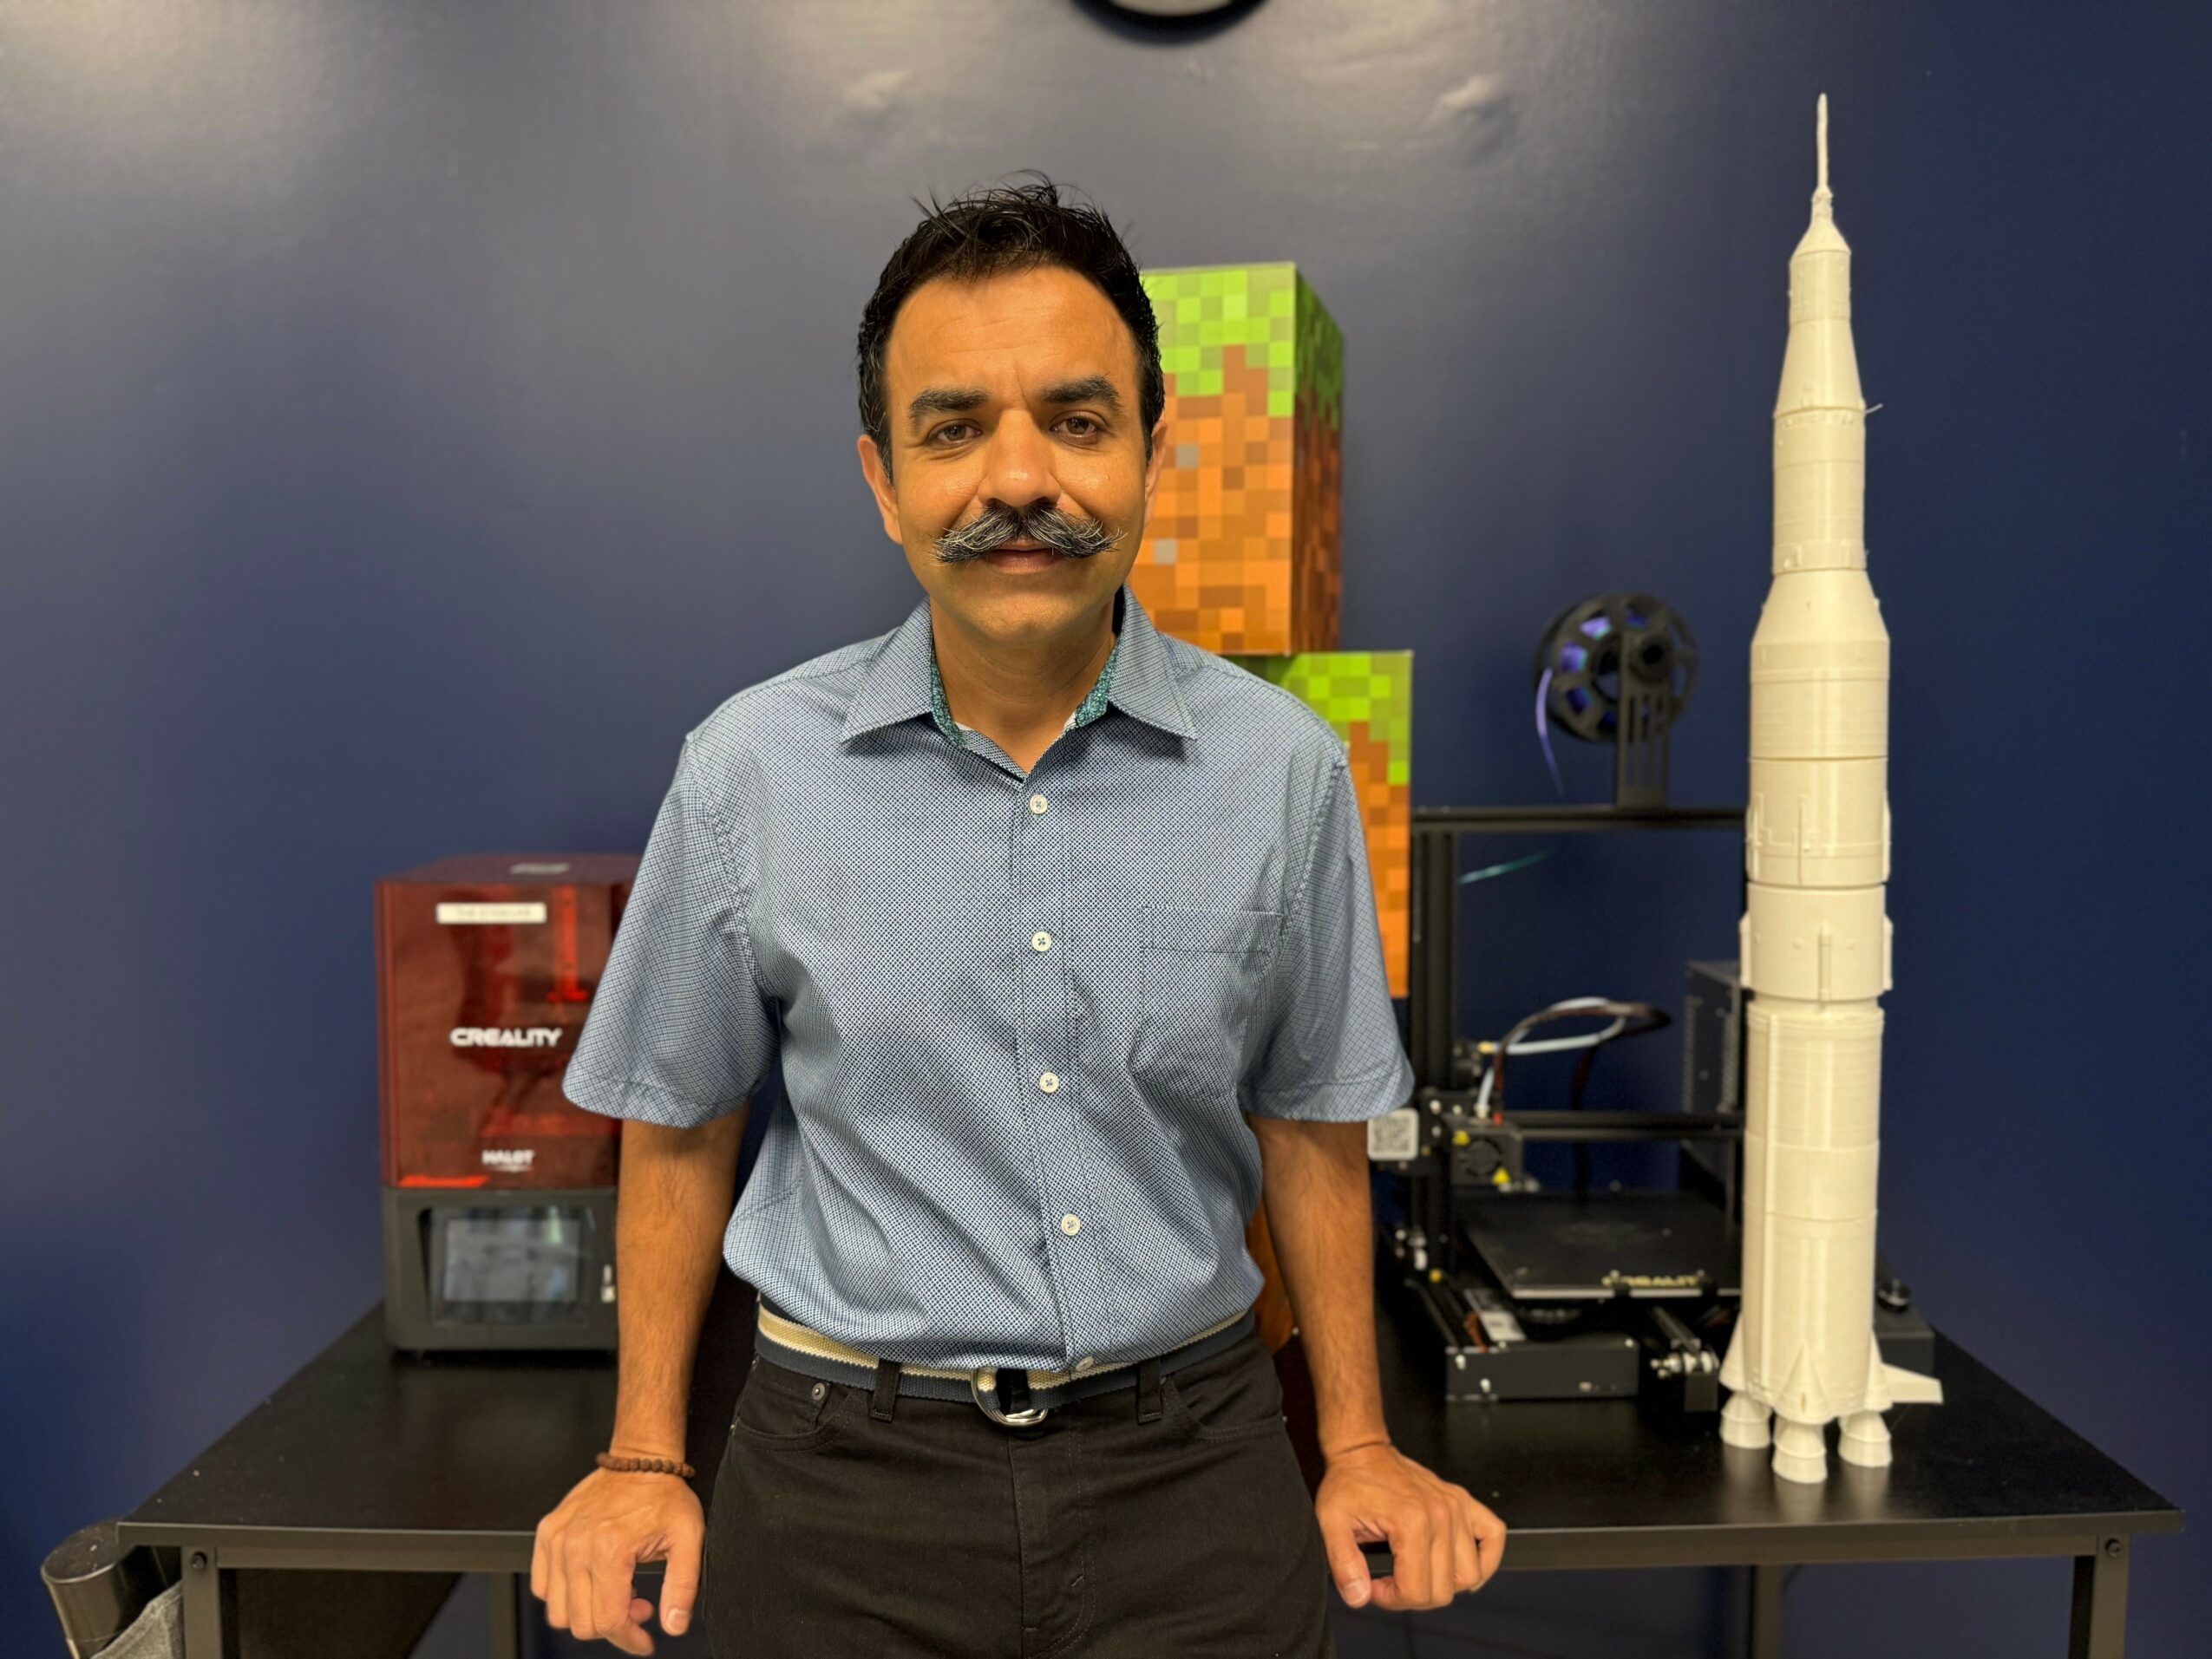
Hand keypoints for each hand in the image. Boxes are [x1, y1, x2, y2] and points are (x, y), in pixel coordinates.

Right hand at [531, 1466, 705, 1653]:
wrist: (641, 1461)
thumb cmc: (664, 1495)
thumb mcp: (689, 1540)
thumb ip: (682, 1587)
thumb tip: (674, 1625)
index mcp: (610, 1550)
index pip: (607, 1621)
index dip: (629, 1639)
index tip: (644, 1639)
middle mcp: (576, 1547)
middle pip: (581, 1622)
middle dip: (613, 1625)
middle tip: (638, 1606)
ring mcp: (557, 1540)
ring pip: (558, 1611)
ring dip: (587, 1612)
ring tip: (616, 1592)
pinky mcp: (547, 1533)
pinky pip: (542, 1586)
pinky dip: (564, 1594)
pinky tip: (592, 1581)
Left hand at [1315, 1441, 1505, 1611]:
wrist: (1361, 1452)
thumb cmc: (1349, 1483)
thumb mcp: (1331, 1523)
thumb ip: (1344, 1564)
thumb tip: (1359, 1596)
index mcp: (1411, 1521)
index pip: (1417, 1591)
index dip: (1391, 1599)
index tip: (1374, 1585)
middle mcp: (1440, 1514)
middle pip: (1443, 1590)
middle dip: (1412, 1596)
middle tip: (1390, 1580)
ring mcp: (1456, 1507)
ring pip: (1469, 1574)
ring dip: (1443, 1584)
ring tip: (1417, 1572)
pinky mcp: (1463, 1502)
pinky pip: (1493, 1535)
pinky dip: (1486, 1559)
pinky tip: (1461, 1567)